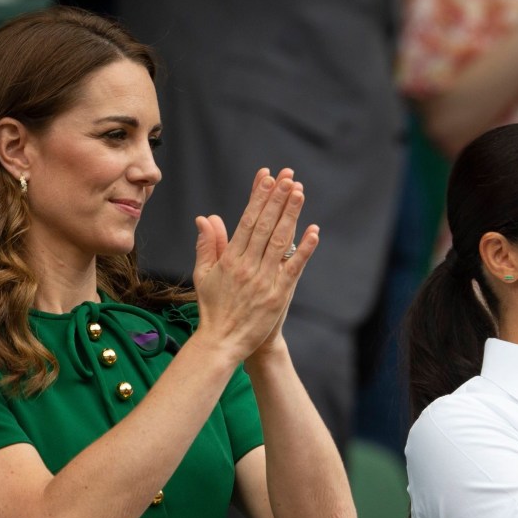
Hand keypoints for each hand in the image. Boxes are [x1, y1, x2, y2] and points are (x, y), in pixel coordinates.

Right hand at [191, 168, 317, 362]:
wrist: (223, 342)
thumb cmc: (213, 308)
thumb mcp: (204, 275)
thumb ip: (207, 245)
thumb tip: (206, 218)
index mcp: (230, 259)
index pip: (247, 220)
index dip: (258, 197)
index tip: (266, 177)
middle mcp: (248, 266)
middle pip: (265, 225)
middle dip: (277, 198)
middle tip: (287, 176)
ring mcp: (264, 280)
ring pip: (280, 241)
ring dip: (291, 215)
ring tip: (299, 192)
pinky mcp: (278, 294)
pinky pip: (293, 267)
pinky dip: (304, 249)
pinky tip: (313, 231)